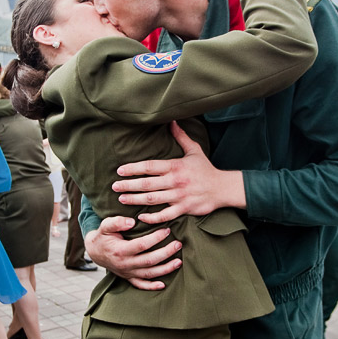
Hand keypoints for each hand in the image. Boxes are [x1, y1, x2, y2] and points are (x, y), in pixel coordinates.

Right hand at [85, 215, 182, 290]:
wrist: (95, 252)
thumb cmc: (103, 236)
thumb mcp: (105, 225)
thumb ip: (117, 222)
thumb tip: (131, 222)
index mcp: (120, 250)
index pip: (142, 245)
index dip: (156, 238)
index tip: (167, 230)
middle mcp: (125, 264)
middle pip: (149, 260)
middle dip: (166, 253)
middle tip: (178, 244)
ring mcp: (127, 272)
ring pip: (149, 274)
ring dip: (165, 269)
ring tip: (179, 261)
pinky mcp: (128, 278)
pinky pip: (141, 285)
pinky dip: (151, 286)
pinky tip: (163, 285)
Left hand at [112, 121, 245, 223]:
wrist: (223, 188)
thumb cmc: (206, 169)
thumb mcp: (194, 150)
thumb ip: (181, 137)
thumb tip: (172, 121)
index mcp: (175, 166)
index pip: (150, 166)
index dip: (133, 168)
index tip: (120, 170)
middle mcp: (175, 181)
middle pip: (147, 184)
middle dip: (128, 185)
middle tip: (114, 186)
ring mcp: (179, 196)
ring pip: (153, 199)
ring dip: (135, 200)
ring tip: (122, 199)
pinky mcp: (184, 209)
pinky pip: (165, 215)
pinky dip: (152, 217)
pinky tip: (141, 216)